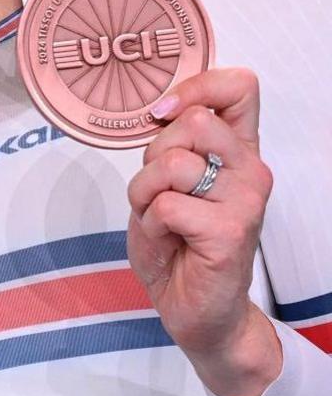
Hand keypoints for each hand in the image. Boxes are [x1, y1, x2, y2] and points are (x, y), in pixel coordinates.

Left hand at [126, 67, 281, 395]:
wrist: (195, 308)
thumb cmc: (178, 242)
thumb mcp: (167, 181)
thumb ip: (172, 143)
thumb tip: (160, 108)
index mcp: (237, 151)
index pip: (239, 87)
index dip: (195, 87)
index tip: (163, 114)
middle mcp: (250, 170)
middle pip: (193, 121)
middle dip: (153, 156)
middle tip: (159, 192)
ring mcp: (245, 201)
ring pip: (173, 164)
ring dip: (145, 194)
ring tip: (161, 220)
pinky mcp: (230, 231)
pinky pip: (165, 205)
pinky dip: (150, 223)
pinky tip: (169, 241)